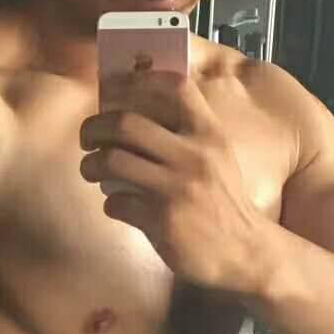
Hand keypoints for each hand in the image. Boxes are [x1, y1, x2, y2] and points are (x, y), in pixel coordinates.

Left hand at [80, 70, 264, 292]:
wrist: (246, 252)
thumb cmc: (225, 203)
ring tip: (90, 170)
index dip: (137, 81)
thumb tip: (133, 117)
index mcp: (210, 134)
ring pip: (112, 160)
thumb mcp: (218, 159)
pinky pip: (116, 202)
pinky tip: (117, 206)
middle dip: (95, 128)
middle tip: (87, 138)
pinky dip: (109, 203)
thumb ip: (188, 136)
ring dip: (91, 165)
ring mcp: (177, 189)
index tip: (113, 88)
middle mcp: (194, 155)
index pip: (175, 87)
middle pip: (126, 123)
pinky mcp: (162, 221)